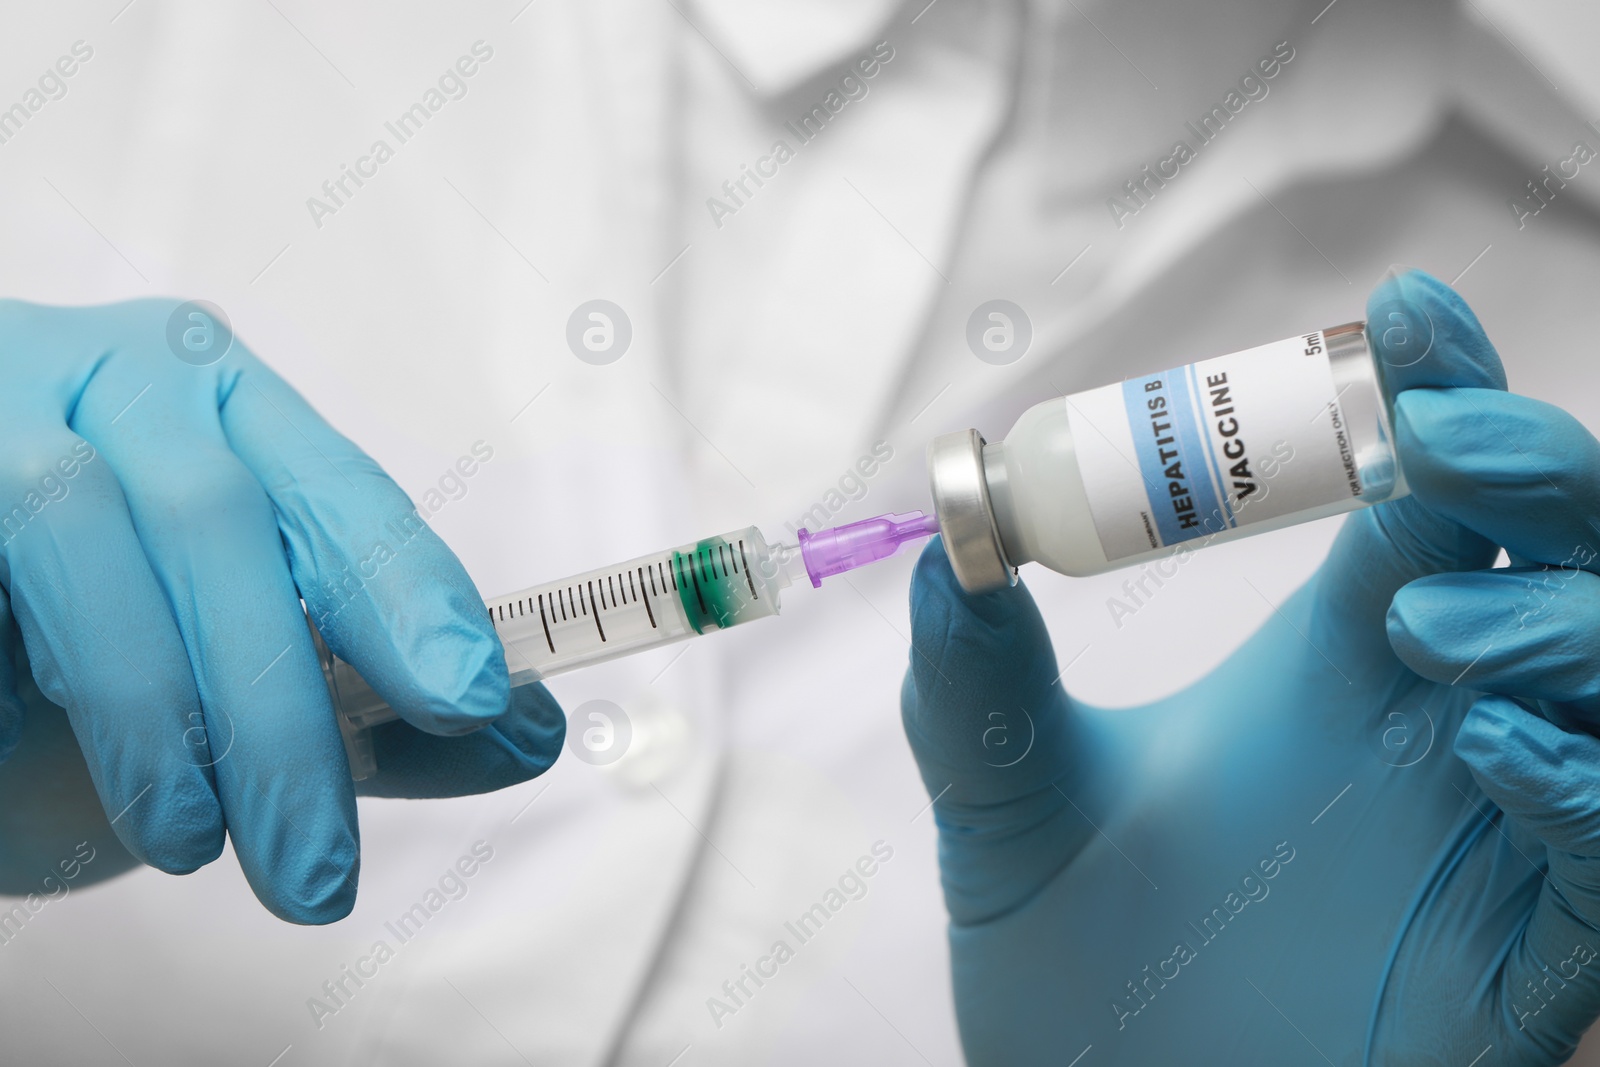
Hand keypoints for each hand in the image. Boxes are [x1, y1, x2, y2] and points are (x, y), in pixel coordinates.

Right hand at [0, 299, 562, 922]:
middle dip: (278, 708)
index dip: (408, 590)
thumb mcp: (247, 654)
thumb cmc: (100, 606)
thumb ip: (377, 699)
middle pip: (219, 523)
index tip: (472, 697)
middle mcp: (125, 385)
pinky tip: (25, 747)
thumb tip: (528, 734)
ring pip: (77, 532)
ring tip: (186, 842)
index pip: (342, 492)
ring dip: (144, 711)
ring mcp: (3, 406)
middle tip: (318, 867)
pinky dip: (9, 678)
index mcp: (233, 407)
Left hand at [901, 271, 1599, 1063]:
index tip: (1403, 316)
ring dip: (1555, 621)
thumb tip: (942, 540)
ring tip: (1421, 631)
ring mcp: (1498, 838)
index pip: (1430, 494)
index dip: (1438, 394)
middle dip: (1535, 467)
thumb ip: (978, 683)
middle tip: (1439, 436)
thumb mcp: (1008, 809)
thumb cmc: (1082, 978)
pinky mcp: (1531, 953)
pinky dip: (1578, 787)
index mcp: (1339, 664)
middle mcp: (1438, 727)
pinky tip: (1486, 755)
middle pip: (1562, 548)